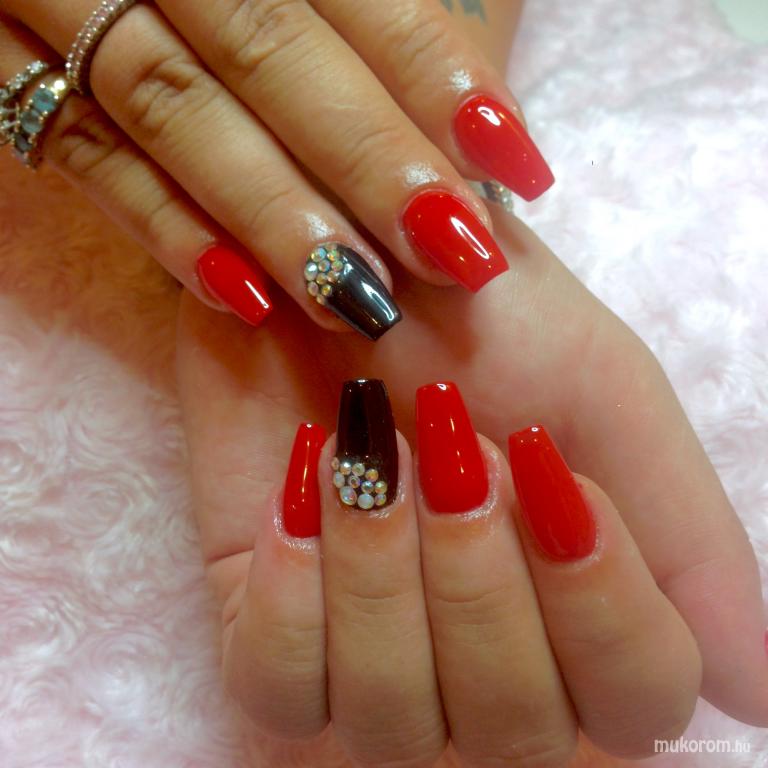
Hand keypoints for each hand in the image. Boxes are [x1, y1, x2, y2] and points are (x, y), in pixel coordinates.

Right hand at [0, 0, 549, 339]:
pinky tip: (244, 299)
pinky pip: (82, 157)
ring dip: (276, 216)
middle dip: (368, 163)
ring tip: (364, 301)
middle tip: (454, 257)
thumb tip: (486, 67)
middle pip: (271, 52)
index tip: (518, 164)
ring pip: (175, 113)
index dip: (437, 75)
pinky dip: (161, 228)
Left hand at [175, 208, 767, 765]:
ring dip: (385, 571)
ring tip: (370, 448)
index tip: (546, 469)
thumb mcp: (606, 393)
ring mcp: (368, 657)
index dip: (599, 605)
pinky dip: (295, 586)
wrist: (347, 262)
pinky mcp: (268, 631)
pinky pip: (278, 687)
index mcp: (579, 611)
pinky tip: (302, 483)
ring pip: (392, 719)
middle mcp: (482, 660)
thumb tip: (753, 694)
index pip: (636, 704)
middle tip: (455, 443)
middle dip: (481, 577)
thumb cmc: (484, 319)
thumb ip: (687, 538)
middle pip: (513, 731)